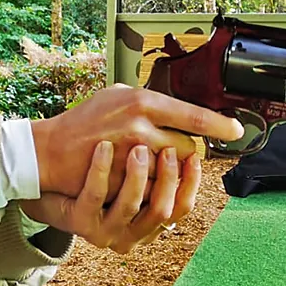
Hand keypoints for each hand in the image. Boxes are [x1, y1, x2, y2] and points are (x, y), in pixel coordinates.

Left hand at [20, 142, 201, 254]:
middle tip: (167, 147)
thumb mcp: (131, 175)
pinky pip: (95, 194)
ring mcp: (104, 231)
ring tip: (137, 145)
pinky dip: (101, 168)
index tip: (194, 154)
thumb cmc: (96, 178)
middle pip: (161, 210)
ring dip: (137, 174)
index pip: (181, 208)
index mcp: (149, 224)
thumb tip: (191, 139)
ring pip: (130, 205)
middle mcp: (130, 234)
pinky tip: (104, 146)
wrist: (50, 188)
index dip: (190, 182)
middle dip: (168, 177)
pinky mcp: (80, 221)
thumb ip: (157, 167)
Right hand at [30, 85, 239, 199]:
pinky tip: (139, 178)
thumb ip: (148, 101)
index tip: (236, 130)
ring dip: (169, 172)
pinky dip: (151, 186)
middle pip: (188, 148)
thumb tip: (182, 109)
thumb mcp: (115, 95)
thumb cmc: (83, 121)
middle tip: (173, 152)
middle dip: (186, 154)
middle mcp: (140, 127)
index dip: (220, 125)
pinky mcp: (124, 181)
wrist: (49, 150)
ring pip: (173, 172)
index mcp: (142, 102)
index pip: (194, 116)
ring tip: (154, 165)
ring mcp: (131, 157)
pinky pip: (153, 189)